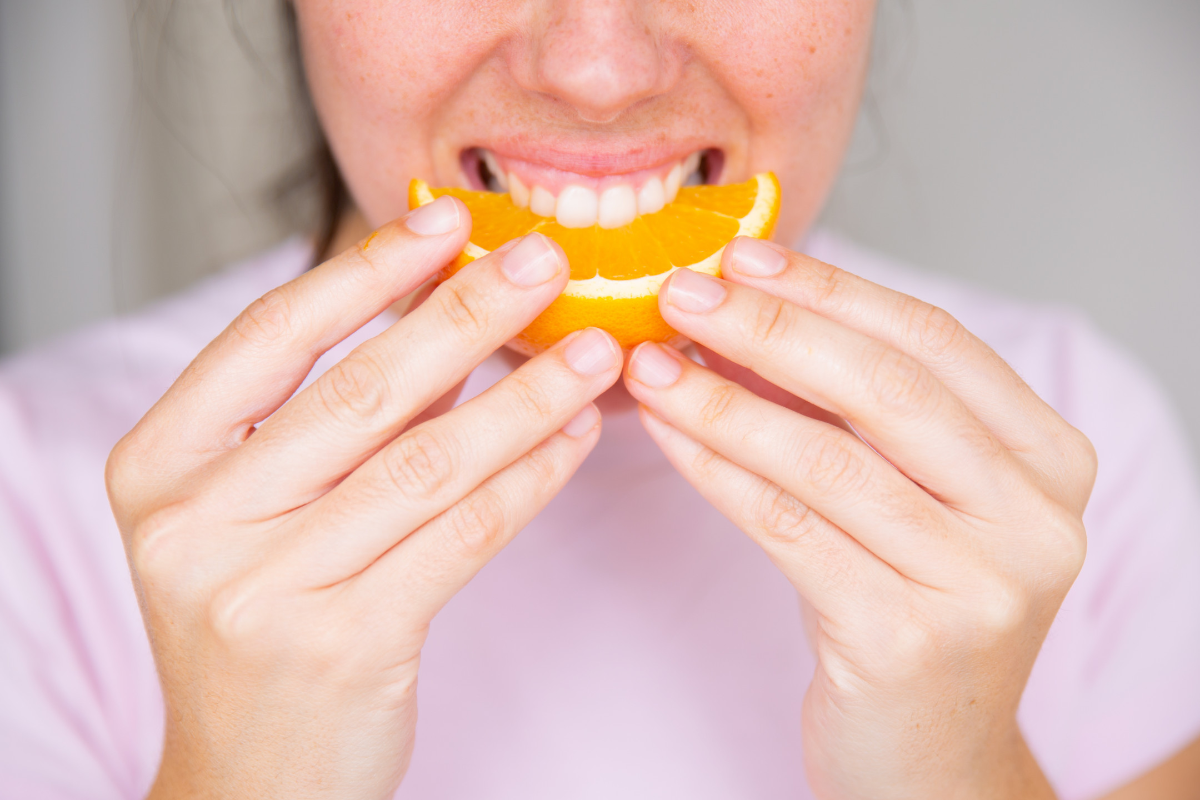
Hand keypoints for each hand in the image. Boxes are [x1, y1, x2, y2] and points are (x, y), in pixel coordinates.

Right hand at [106, 197, 622, 798]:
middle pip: (359, 392)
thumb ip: (324, 422)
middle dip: (466, 316)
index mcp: (157, 465)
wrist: (251, 777)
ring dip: (524, 396)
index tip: (446, 221)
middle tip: (545, 262)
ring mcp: (265, 589)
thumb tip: (440, 312)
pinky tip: (575, 438)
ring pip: (426, 462)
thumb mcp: (251, 513)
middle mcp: (195, 523)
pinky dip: (531, 478)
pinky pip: (464, 535)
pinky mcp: (346, 644)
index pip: (270, 336)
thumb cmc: (262, 619)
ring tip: (593, 350)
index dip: (368, 271)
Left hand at [623, 238, 1096, 798]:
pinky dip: (719, 470)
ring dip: (724, 401)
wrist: (932, 757)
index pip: (935, 344)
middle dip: (772, 329)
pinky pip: (790, 528)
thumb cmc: (913, 606)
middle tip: (682, 293)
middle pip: (888, 390)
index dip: (832, 291)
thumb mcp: (919, 500)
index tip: (742, 258)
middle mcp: (1035, 517)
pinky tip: (669, 434)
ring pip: (829, 460)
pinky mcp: (908, 638)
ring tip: (651, 363)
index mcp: (1049, 460)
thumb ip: (866, 415)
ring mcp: (980, 583)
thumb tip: (752, 311)